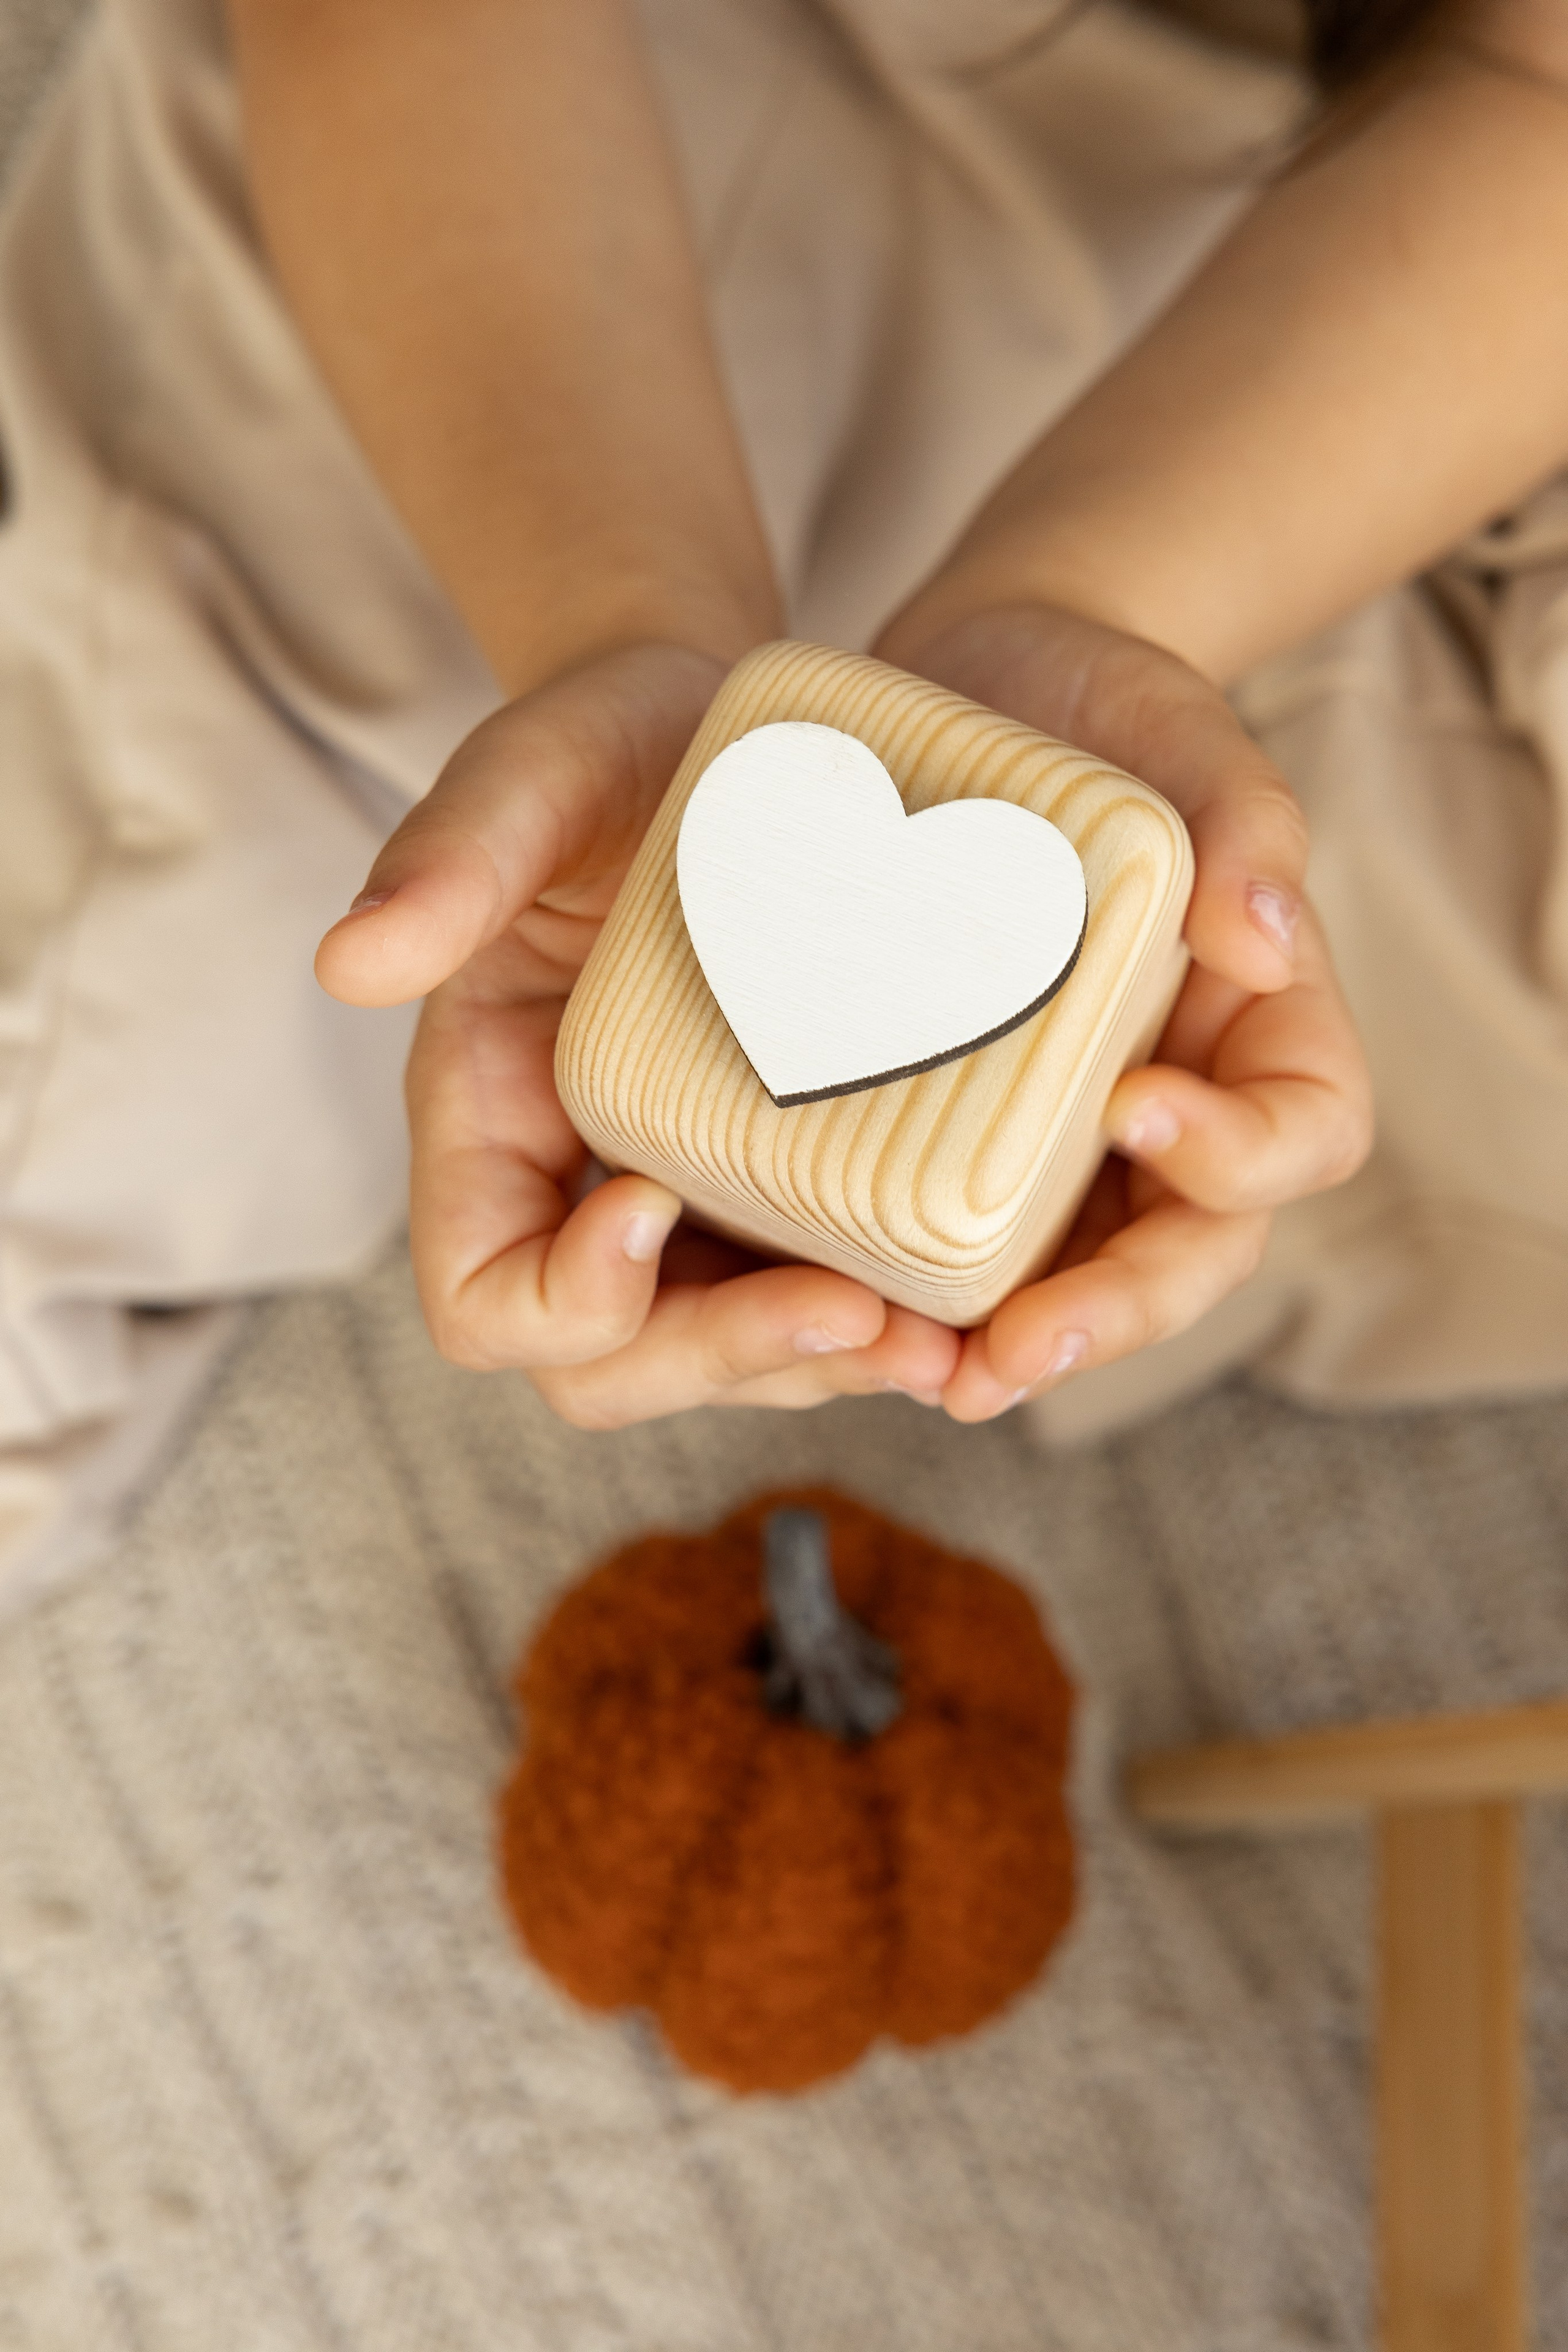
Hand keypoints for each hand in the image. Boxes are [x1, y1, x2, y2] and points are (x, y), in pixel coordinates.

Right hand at [315, 643, 961, 1424]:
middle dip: (729, 1358)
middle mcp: (580, 1188)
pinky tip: (969, 1305)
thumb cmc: (610, 743)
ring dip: (825, 1365)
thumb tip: (347, 962)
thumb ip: (451, 855)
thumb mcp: (534, 777)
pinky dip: (884, 1319)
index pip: (486, 1295)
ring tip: (939, 1340)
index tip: (652, 1207)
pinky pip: (817, 1295)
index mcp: (488, 1121)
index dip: (563, 1300)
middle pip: (617, 1363)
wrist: (737, 732)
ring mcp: (691, 1202)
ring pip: (732, 1356)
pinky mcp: (789, 1184)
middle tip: (858, 1313)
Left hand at [872, 603, 1372, 1421]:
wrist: (971, 696)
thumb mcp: (1173, 728)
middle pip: (1187, 1246)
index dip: (1239, 1154)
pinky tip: (858, 1319)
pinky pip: (965, 1232)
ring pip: (1076, 1273)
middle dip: (1113, 1311)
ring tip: (938, 1378)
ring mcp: (1071, 1132)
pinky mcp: (967, 1132)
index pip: (1303, 1127)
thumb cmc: (1099, 706)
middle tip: (1021, 1349)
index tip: (1136, 1110)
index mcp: (1263, 1023)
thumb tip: (1266, 929)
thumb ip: (1239, 815)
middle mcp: (1180, 1100)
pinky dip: (923, 1286)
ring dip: (1016, 1342)